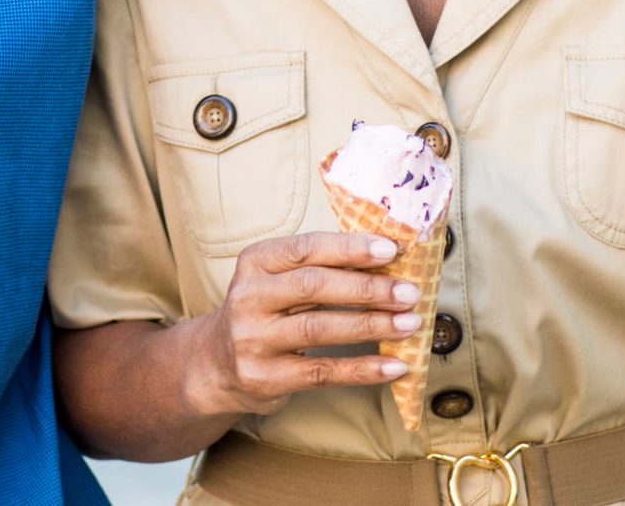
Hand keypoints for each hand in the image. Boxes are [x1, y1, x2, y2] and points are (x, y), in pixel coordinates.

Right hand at [182, 232, 418, 417]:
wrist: (215, 363)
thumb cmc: (265, 311)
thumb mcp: (277, 279)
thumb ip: (320, 268)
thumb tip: (387, 260)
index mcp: (255, 262)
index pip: (305, 248)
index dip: (349, 248)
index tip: (390, 250)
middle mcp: (248, 297)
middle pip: (313, 286)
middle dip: (367, 288)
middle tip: (408, 292)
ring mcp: (253, 340)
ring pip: (319, 328)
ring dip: (371, 325)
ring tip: (409, 323)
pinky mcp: (265, 378)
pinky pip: (322, 372)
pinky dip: (363, 369)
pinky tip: (394, 366)